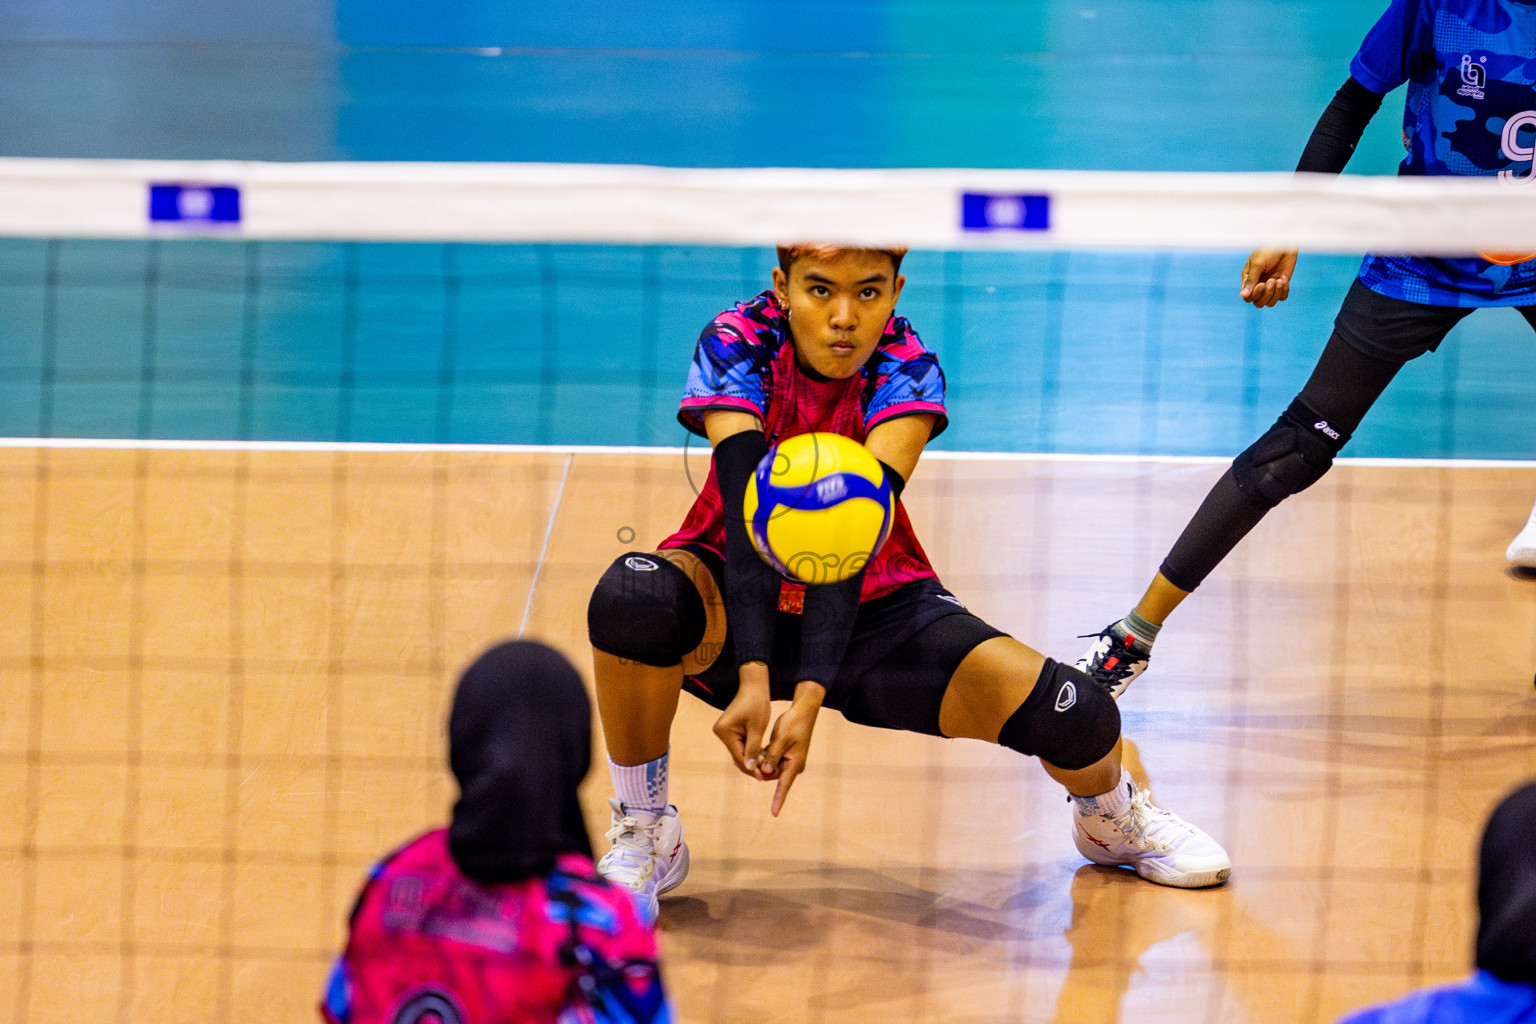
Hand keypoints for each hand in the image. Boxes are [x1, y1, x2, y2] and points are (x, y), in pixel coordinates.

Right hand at [713, 662, 771, 775]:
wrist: (753, 687)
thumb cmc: (757, 704)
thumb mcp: (757, 728)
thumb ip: (753, 749)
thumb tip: (750, 768)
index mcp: (725, 731)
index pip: (739, 756)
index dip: (751, 768)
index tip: (764, 776)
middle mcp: (720, 733)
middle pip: (737, 756)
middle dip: (751, 766)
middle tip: (766, 776)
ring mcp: (724, 732)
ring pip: (739, 752)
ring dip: (751, 760)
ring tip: (766, 770)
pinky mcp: (729, 731)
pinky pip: (740, 746)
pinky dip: (750, 752)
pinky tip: (761, 759)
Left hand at [755, 682, 824, 816]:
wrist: (803, 712)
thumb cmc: (793, 724)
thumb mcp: (780, 740)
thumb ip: (772, 757)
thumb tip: (765, 772)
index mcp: (795, 764)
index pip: (784, 786)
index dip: (778, 800)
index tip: (774, 813)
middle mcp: (794, 765)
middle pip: (773, 775)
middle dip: (764, 768)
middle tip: (758, 754)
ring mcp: (791, 761)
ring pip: (772, 768)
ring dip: (765, 761)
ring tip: (766, 746)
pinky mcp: (787, 755)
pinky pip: (774, 761)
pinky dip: (767, 756)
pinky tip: (766, 747)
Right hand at [1240, 249, 1297, 306]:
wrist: (1285, 244)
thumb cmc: (1268, 251)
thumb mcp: (1257, 264)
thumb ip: (1251, 280)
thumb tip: (1242, 296)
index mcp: (1249, 281)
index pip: (1248, 297)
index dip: (1255, 294)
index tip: (1262, 283)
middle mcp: (1258, 286)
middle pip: (1259, 303)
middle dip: (1266, 295)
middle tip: (1272, 281)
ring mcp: (1270, 287)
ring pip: (1270, 303)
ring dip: (1276, 293)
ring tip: (1279, 280)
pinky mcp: (1282, 286)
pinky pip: (1282, 298)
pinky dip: (1284, 291)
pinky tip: (1284, 279)